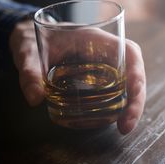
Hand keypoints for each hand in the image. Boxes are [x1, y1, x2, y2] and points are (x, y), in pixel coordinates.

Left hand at [9, 20, 145, 133]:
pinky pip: (115, 87)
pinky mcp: (96, 75)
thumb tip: (35, 99)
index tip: (135, 91)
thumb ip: (29, 70)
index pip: (128, 50)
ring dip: (130, 104)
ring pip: (127, 81)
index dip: (137, 70)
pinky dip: (119, 102)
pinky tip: (114, 117)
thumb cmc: (32, 37)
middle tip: (126, 125)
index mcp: (95, 39)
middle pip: (133, 71)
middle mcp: (104, 51)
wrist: (30, 37)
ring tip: (123, 126)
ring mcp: (102, 64)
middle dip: (136, 98)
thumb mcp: (27, 51)